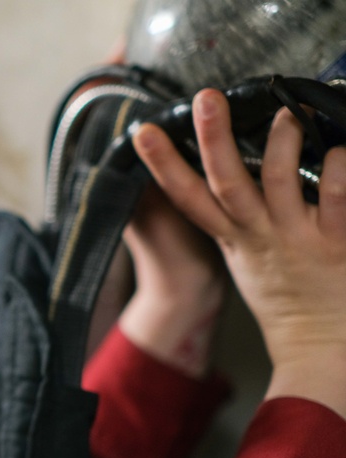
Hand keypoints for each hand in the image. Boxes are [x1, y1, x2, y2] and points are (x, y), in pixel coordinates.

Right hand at [134, 89, 345, 416]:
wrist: (321, 345)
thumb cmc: (287, 297)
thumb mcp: (246, 259)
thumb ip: (235, 219)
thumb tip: (221, 174)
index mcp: (235, 239)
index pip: (188, 198)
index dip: (163, 165)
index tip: (143, 132)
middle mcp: (261, 236)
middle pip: (226, 184)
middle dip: (212, 140)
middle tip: (205, 99)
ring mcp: (298, 239)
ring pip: (280, 183)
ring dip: (282, 143)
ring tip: (285, 111)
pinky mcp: (338, 243)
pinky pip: (337, 198)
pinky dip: (338, 169)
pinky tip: (340, 148)